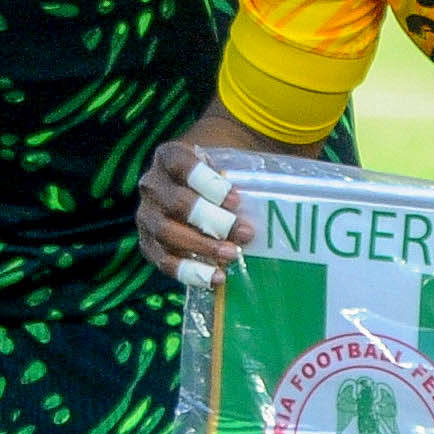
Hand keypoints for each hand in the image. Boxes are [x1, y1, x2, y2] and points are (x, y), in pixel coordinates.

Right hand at [136, 139, 256, 288]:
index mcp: (169, 156)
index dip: (207, 182)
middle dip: (212, 220)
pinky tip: (218, 277)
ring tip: (233, 255)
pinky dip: (190, 272)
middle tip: (245, 233)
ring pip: (167, 234)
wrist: (200, 187)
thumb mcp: (232, 162)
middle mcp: (152, 184)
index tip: (236, 199)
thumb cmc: (224, 174)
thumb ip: (246, 172)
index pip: (179, 164)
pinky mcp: (149, 243)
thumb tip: (286, 191)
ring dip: (202, 247)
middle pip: (175, 203)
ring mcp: (147, 215)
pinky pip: (164, 261)